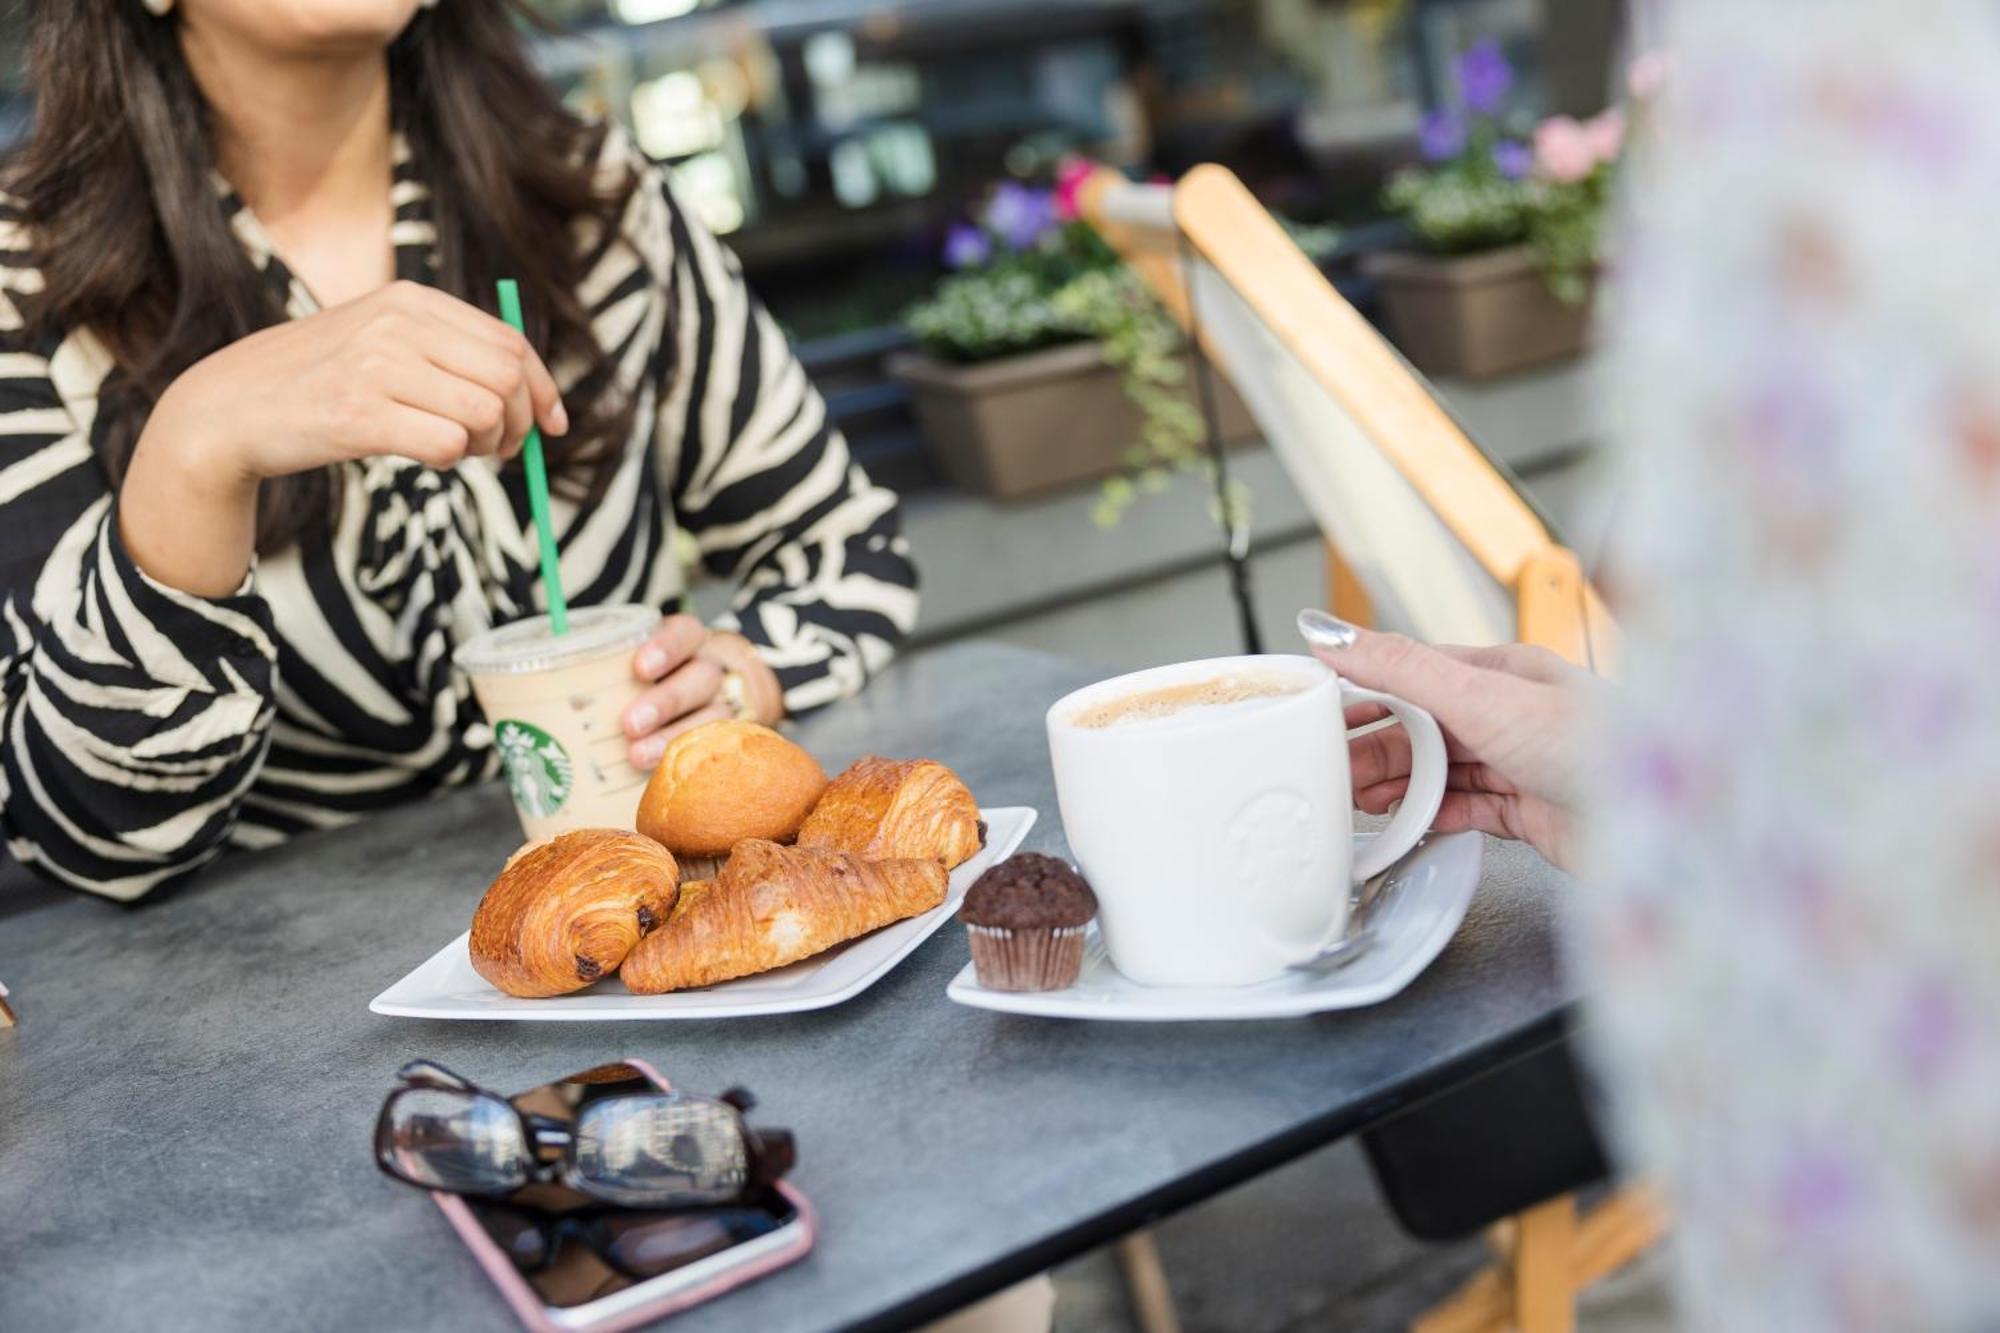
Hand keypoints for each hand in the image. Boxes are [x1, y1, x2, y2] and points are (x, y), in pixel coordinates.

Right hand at [153, 279, 567, 479]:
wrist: (229, 408)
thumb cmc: (319, 383)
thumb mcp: (383, 343)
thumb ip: (448, 354)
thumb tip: (531, 395)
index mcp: (410, 300)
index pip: (511, 342)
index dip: (543, 389)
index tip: (555, 426)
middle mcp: (396, 323)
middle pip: (507, 377)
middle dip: (519, 423)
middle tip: (498, 450)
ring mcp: (376, 366)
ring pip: (485, 412)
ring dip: (486, 446)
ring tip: (457, 450)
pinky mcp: (359, 415)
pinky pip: (447, 444)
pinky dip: (450, 460)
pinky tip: (422, 455)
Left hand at [620, 615, 783, 768]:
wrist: (727, 688)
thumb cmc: (663, 676)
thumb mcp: (649, 660)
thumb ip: (616, 666)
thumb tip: (551, 683)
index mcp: (690, 641)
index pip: (684, 634)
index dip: (665, 648)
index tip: (640, 668)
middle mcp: (715, 667)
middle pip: (700, 678)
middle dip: (665, 701)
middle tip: (630, 724)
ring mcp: (731, 702)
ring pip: (714, 716)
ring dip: (674, 736)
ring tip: (637, 756)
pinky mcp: (738, 732)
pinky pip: (725, 743)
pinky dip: (699, 757)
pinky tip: (667, 773)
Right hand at [1298, 611, 1592, 868]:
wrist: (1659, 827)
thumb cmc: (1594, 744)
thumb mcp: (1480, 694)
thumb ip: (1401, 667)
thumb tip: (1333, 631)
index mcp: (1502, 672)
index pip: (1414, 674)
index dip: (1362, 692)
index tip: (1317, 709)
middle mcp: (1512, 713)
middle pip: (1422, 727)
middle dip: (1372, 747)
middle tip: (1329, 770)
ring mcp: (1521, 763)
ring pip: (1440, 770)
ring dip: (1395, 783)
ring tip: (1356, 798)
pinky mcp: (1531, 812)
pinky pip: (1467, 809)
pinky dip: (1430, 814)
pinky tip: (1405, 822)